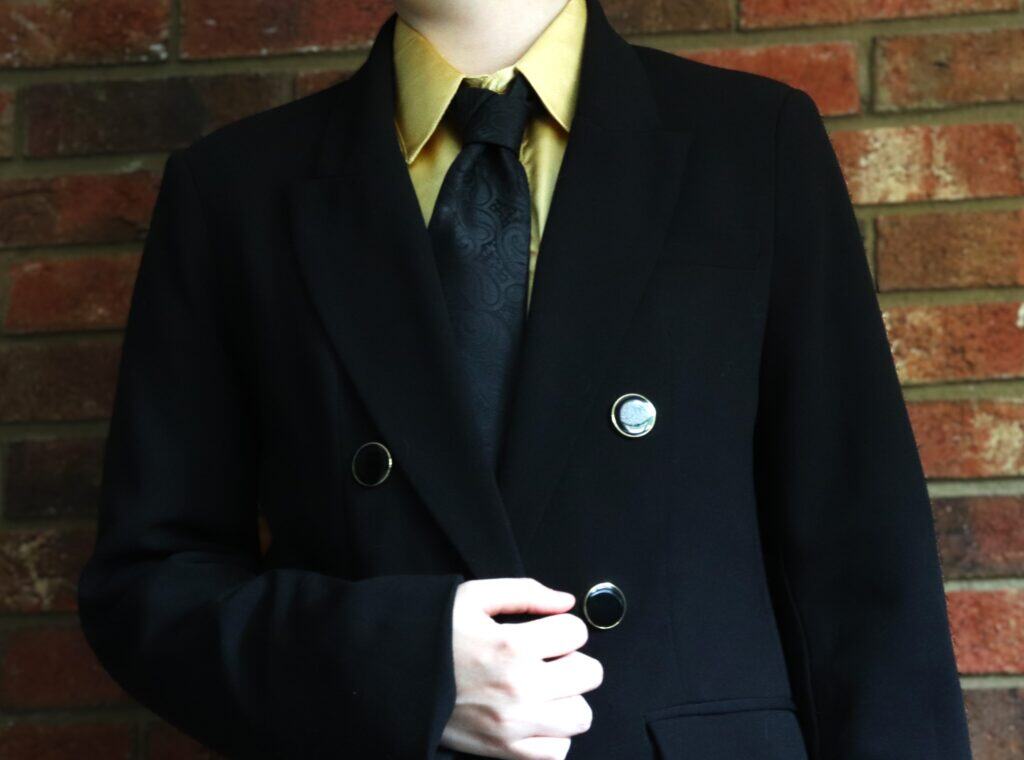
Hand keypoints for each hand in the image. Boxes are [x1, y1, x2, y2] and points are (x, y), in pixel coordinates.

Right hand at [440, 578, 602, 759]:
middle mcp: (519, 688)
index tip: (547, 632)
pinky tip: (534, 716)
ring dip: (568, 699)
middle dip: (574, 661)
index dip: (564, 627)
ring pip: (580, 715)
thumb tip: (567, 601)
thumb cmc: (436, 634)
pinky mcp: (506, 751)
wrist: (397, 679)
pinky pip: (558, 752)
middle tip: (550, 660)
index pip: (576, 631)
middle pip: (590, 674)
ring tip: (543, 689)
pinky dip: (553, 735)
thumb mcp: (473, 597)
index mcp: (512, 645)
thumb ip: (524, 592)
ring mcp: (514, 725)